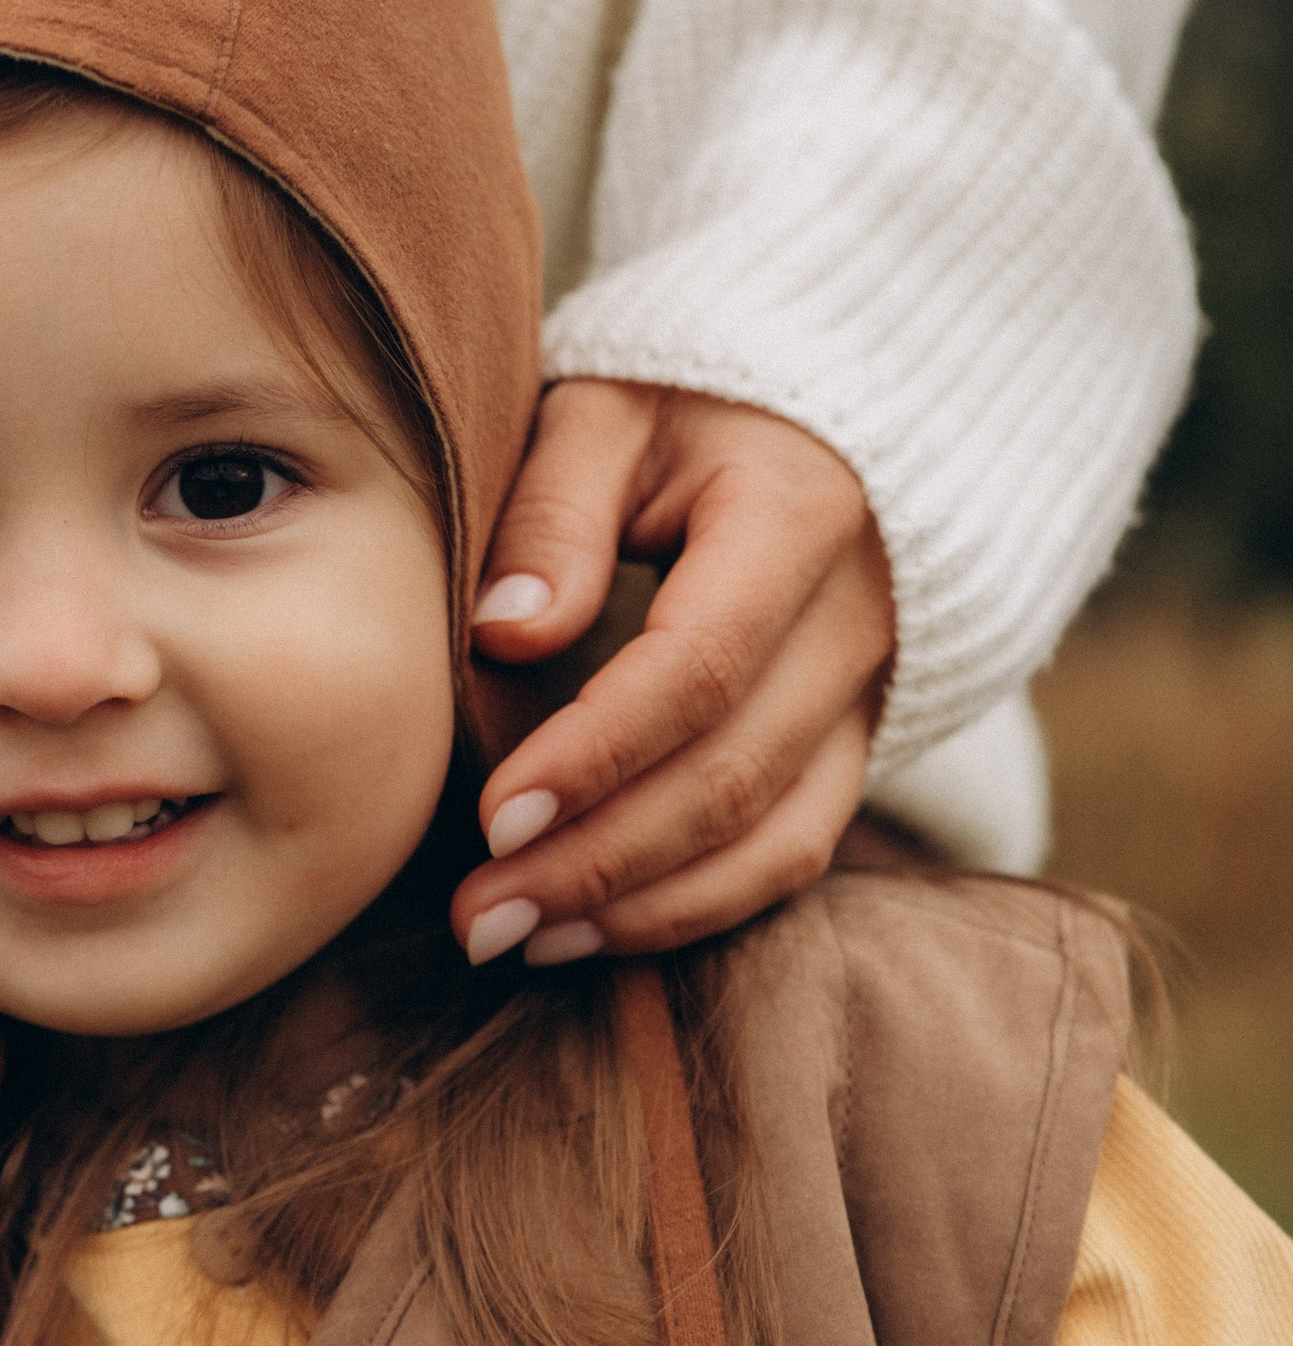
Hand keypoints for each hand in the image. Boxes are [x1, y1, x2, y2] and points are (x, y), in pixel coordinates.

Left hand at [451, 385, 894, 967]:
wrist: (822, 421)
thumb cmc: (683, 405)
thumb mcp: (608, 411)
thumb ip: (554, 512)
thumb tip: (504, 634)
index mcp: (798, 515)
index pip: (701, 667)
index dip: (596, 755)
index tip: (490, 816)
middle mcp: (859, 618)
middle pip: (734, 775)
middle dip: (597, 861)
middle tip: (475, 915)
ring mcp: (870, 693)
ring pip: (775, 839)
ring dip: (641, 909)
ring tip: (517, 939)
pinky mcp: (856, 745)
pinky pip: (793, 853)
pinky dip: (695, 909)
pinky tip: (590, 931)